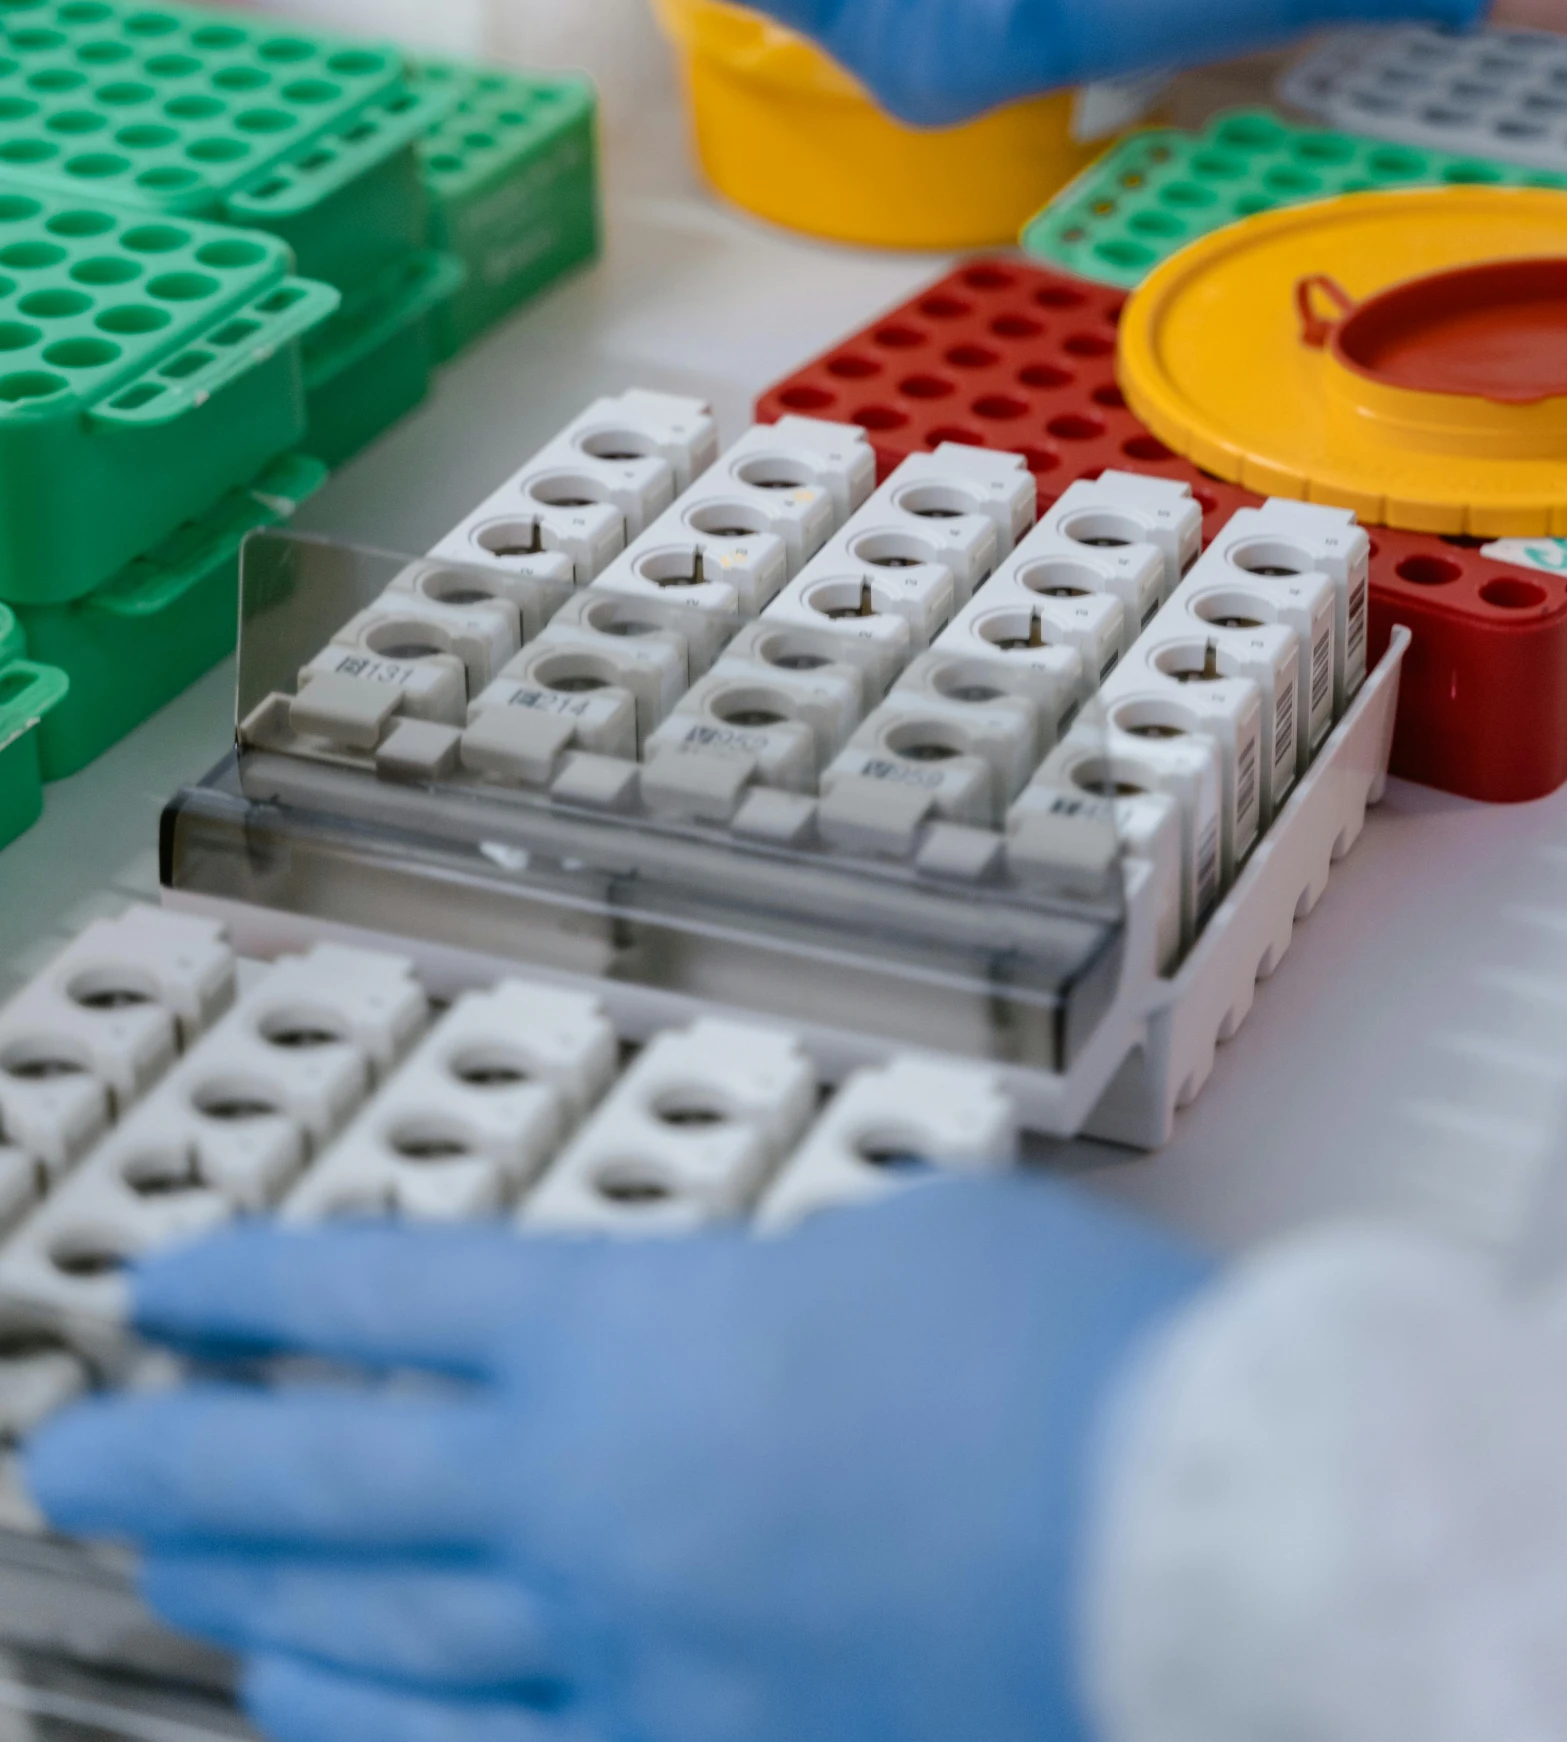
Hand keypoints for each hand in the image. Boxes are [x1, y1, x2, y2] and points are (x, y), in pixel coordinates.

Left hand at [29, 1179, 1210, 1741]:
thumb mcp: (885, 1244)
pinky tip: (301, 1707)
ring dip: (256, 1590)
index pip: (389, 1298)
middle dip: (189, 1449)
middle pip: (336, 1472)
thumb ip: (742, 1299)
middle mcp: (594, 1500)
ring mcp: (634, 1656)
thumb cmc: (1064, 1367)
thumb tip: (694, 1346)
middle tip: (76, 1443)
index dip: (258, 1286)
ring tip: (165, 1564)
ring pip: (380, 1627)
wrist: (1207, 1541)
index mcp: (637, 1333)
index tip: (161, 1284)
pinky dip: (373, 1726)